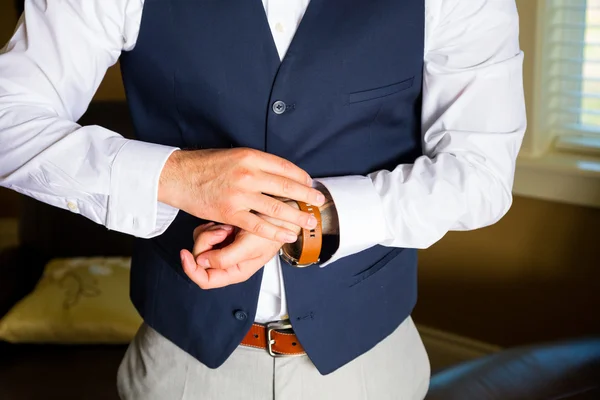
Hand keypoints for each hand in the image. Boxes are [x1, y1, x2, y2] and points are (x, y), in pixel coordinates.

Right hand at [158, 148, 324, 242]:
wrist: (177, 176)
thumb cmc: (205, 165)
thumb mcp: (234, 155)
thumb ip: (256, 164)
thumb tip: (279, 173)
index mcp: (250, 157)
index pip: (284, 167)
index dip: (301, 177)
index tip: (310, 183)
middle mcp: (247, 174)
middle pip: (286, 186)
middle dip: (306, 196)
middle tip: (319, 201)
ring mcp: (239, 195)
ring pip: (276, 208)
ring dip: (296, 216)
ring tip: (309, 221)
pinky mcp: (230, 213)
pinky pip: (258, 226)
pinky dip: (275, 232)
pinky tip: (287, 235)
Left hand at [180, 222, 287, 288]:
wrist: (280, 213)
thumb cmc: (272, 231)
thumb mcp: (250, 247)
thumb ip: (225, 258)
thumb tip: (200, 262)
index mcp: (235, 272)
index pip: (205, 280)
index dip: (192, 269)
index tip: (185, 253)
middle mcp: (228, 263)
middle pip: (200, 259)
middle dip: (207, 242)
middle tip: (222, 231)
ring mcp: (224, 249)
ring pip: (201, 245)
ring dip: (211, 233)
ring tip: (228, 227)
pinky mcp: (224, 236)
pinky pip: (206, 233)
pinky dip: (212, 226)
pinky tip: (226, 223)